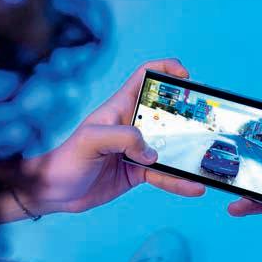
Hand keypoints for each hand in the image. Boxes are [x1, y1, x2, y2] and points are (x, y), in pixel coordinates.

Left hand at [33, 58, 205, 213]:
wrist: (54, 192)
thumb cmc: (67, 159)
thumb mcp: (91, 141)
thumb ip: (123, 138)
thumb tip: (152, 152)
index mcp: (118, 108)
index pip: (144, 77)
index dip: (165, 70)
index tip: (187, 77)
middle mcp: (130, 126)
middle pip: (166, 113)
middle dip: (188, 114)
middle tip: (207, 122)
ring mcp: (136, 150)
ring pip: (170, 147)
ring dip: (188, 154)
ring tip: (206, 161)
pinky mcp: (138, 173)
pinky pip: (164, 175)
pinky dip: (179, 181)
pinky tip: (194, 187)